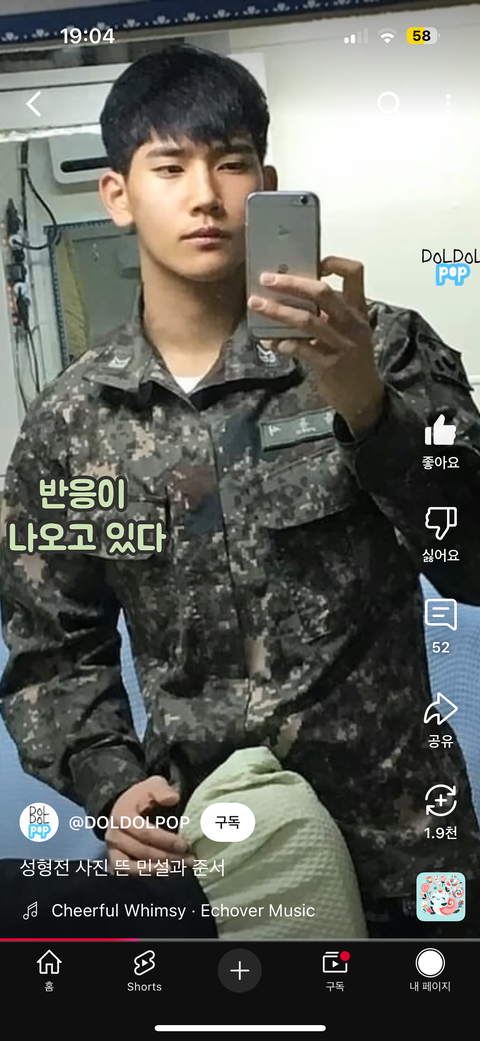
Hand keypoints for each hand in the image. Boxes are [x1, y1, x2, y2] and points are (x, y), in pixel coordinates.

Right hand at [105, 776, 194, 875]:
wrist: (126, 807)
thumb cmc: (142, 797)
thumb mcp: (153, 785)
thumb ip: (162, 790)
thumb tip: (173, 798)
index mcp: (122, 816)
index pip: (145, 832)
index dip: (166, 840)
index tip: (184, 844)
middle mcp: (114, 835)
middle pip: (142, 851)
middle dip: (168, 857)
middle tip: (189, 859)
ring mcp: (112, 850)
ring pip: (133, 867)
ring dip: (157, 869)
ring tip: (179, 868)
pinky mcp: (115, 861)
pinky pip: (128, 873)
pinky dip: (145, 874)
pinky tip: (164, 871)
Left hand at [248, 256, 384, 436]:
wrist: (363, 396)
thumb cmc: (351, 359)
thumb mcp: (348, 331)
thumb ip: (328, 313)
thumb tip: (291, 294)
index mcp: (358, 309)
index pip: (355, 273)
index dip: (334, 262)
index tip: (313, 262)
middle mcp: (352, 323)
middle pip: (323, 292)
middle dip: (292, 283)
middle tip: (267, 279)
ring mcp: (341, 344)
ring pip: (307, 320)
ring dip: (278, 311)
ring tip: (256, 304)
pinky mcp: (329, 364)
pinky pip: (301, 349)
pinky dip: (281, 343)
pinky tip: (267, 340)